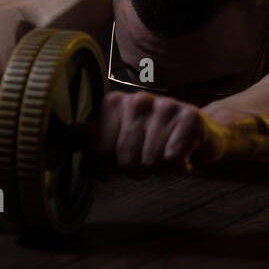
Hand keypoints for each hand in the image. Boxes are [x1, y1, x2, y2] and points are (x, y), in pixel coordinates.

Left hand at [92, 90, 227, 177]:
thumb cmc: (155, 140)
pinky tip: (183, 156)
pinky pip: (173, 159)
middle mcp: (138, 99)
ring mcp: (165, 106)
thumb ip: (94, 135)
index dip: (111, 168)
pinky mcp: (190, 117)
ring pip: (151, 161)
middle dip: (139, 169)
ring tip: (167, 156)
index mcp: (115, 103)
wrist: (201, 136)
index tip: (121, 163)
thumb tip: (68, 130)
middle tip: (150, 159)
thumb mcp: (120, 137)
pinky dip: (179, 167)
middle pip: (126, 160)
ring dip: (160, 169)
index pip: (100, 151)